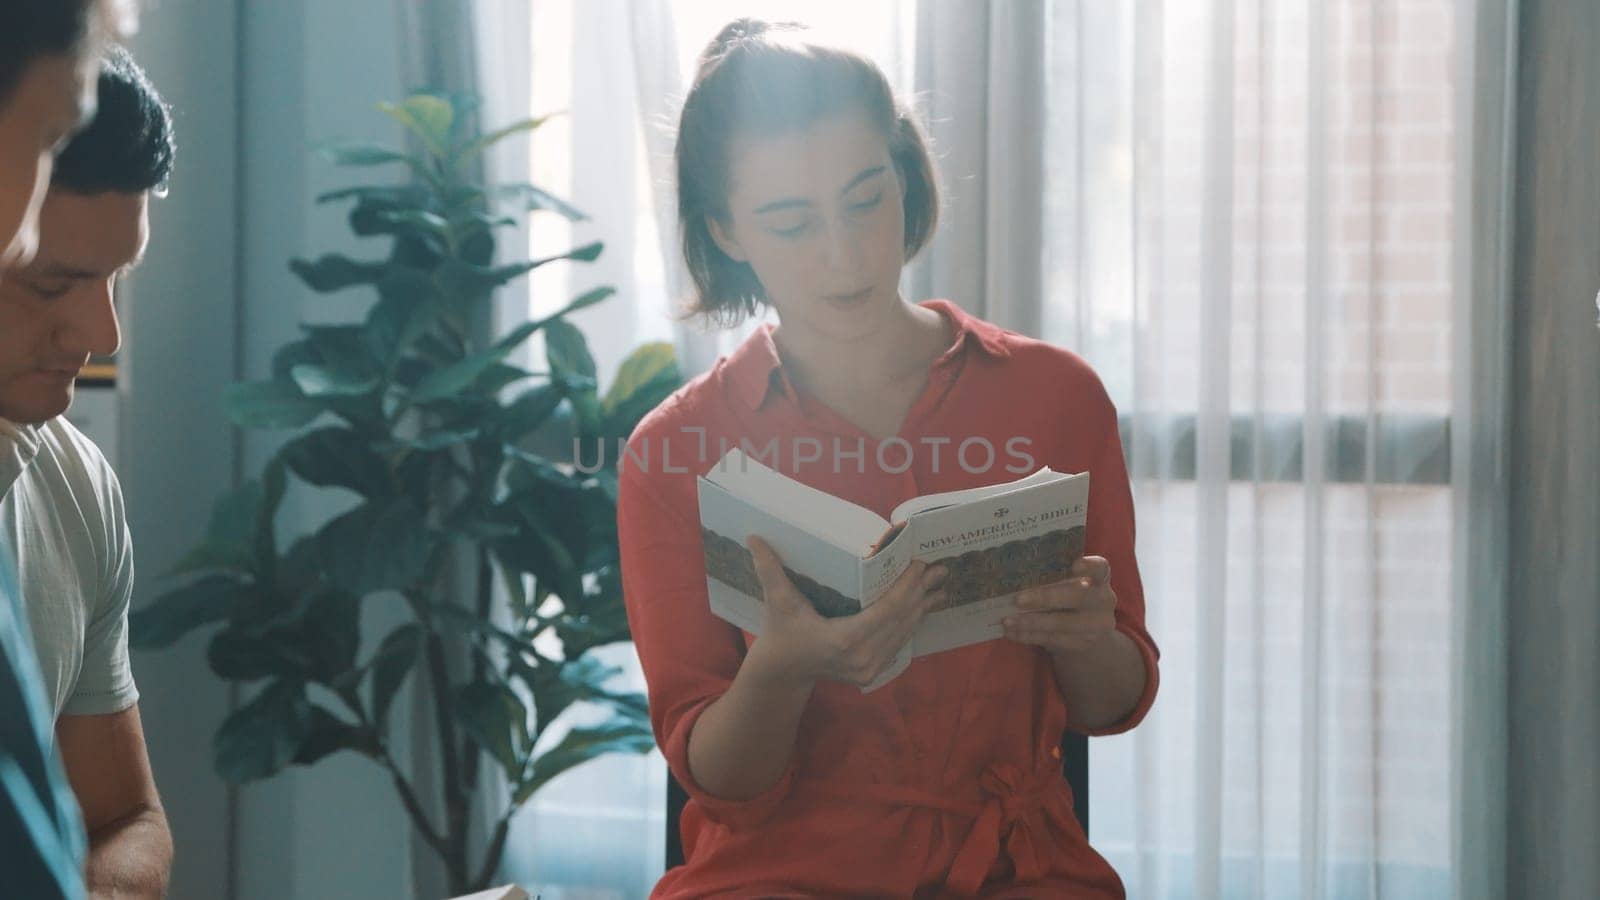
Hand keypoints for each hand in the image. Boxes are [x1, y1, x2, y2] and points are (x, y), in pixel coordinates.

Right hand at [741, 536, 947, 688]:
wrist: (782, 672)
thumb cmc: (780, 633)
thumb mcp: (778, 602)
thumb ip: (769, 570)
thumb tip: (753, 537)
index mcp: (843, 640)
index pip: (886, 610)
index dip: (906, 587)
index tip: (918, 564)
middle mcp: (862, 658)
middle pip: (901, 620)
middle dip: (921, 592)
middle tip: (938, 567)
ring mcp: (869, 668)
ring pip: (904, 632)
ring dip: (922, 607)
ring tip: (939, 583)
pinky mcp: (872, 672)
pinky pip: (899, 643)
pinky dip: (912, 622)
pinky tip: (925, 606)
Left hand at [1003, 556, 1117, 653]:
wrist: (1089, 630)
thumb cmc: (1070, 595)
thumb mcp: (1069, 582)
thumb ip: (1053, 575)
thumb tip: (1012, 571)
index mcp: (1100, 577)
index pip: (1100, 568)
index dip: (1090, 566)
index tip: (1074, 564)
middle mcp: (1103, 600)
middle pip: (1076, 597)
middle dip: (1045, 598)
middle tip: (1017, 599)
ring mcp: (1096, 625)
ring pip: (1061, 623)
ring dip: (1031, 622)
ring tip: (1007, 620)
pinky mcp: (1083, 643)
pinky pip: (1053, 640)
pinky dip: (1030, 636)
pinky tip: (1012, 633)